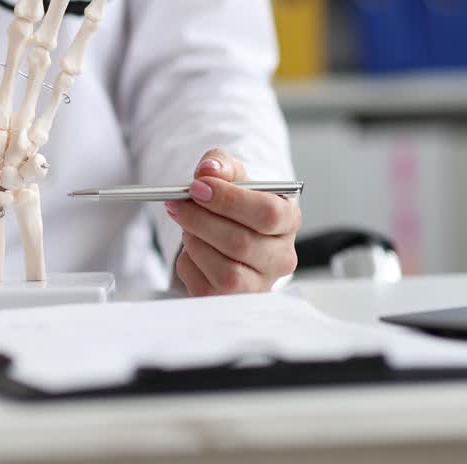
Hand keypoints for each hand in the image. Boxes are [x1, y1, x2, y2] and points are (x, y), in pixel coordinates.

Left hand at [167, 148, 300, 295]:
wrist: (231, 229)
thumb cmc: (236, 204)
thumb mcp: (232, 176)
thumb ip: (221, 165)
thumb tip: (209, 170)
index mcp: (289, 220)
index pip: (267, 213)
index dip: (228, 200)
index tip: (198, 187)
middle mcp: (281, 257)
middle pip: (241, 243)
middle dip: (201, 220)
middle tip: (178, 204)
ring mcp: (260, 283)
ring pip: (226, 272)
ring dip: (196, 243)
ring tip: (187, 226)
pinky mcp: (233, 301)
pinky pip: (205, 287)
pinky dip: (189, 264)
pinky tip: (192, 249)